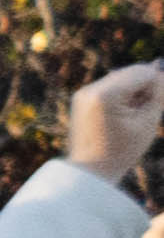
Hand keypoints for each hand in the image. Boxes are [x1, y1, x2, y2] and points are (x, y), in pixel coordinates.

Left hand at [79, 63, 163, 184]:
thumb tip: (160, 67)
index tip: (156, 106)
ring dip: (134, 90)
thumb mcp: (147, 122)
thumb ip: (158, 94)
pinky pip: (109, 87)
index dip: (157, 85)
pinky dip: (121, 95)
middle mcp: (90, 89)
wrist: (90, 171)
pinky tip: (124, 115)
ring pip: (120, 78)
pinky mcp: (81, 97)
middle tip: (145, 111)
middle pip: (130, 72)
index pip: (142, 72)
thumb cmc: (123, 150)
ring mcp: (83, 93)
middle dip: (145, 86)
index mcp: (106, 95)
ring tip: (133, 116)